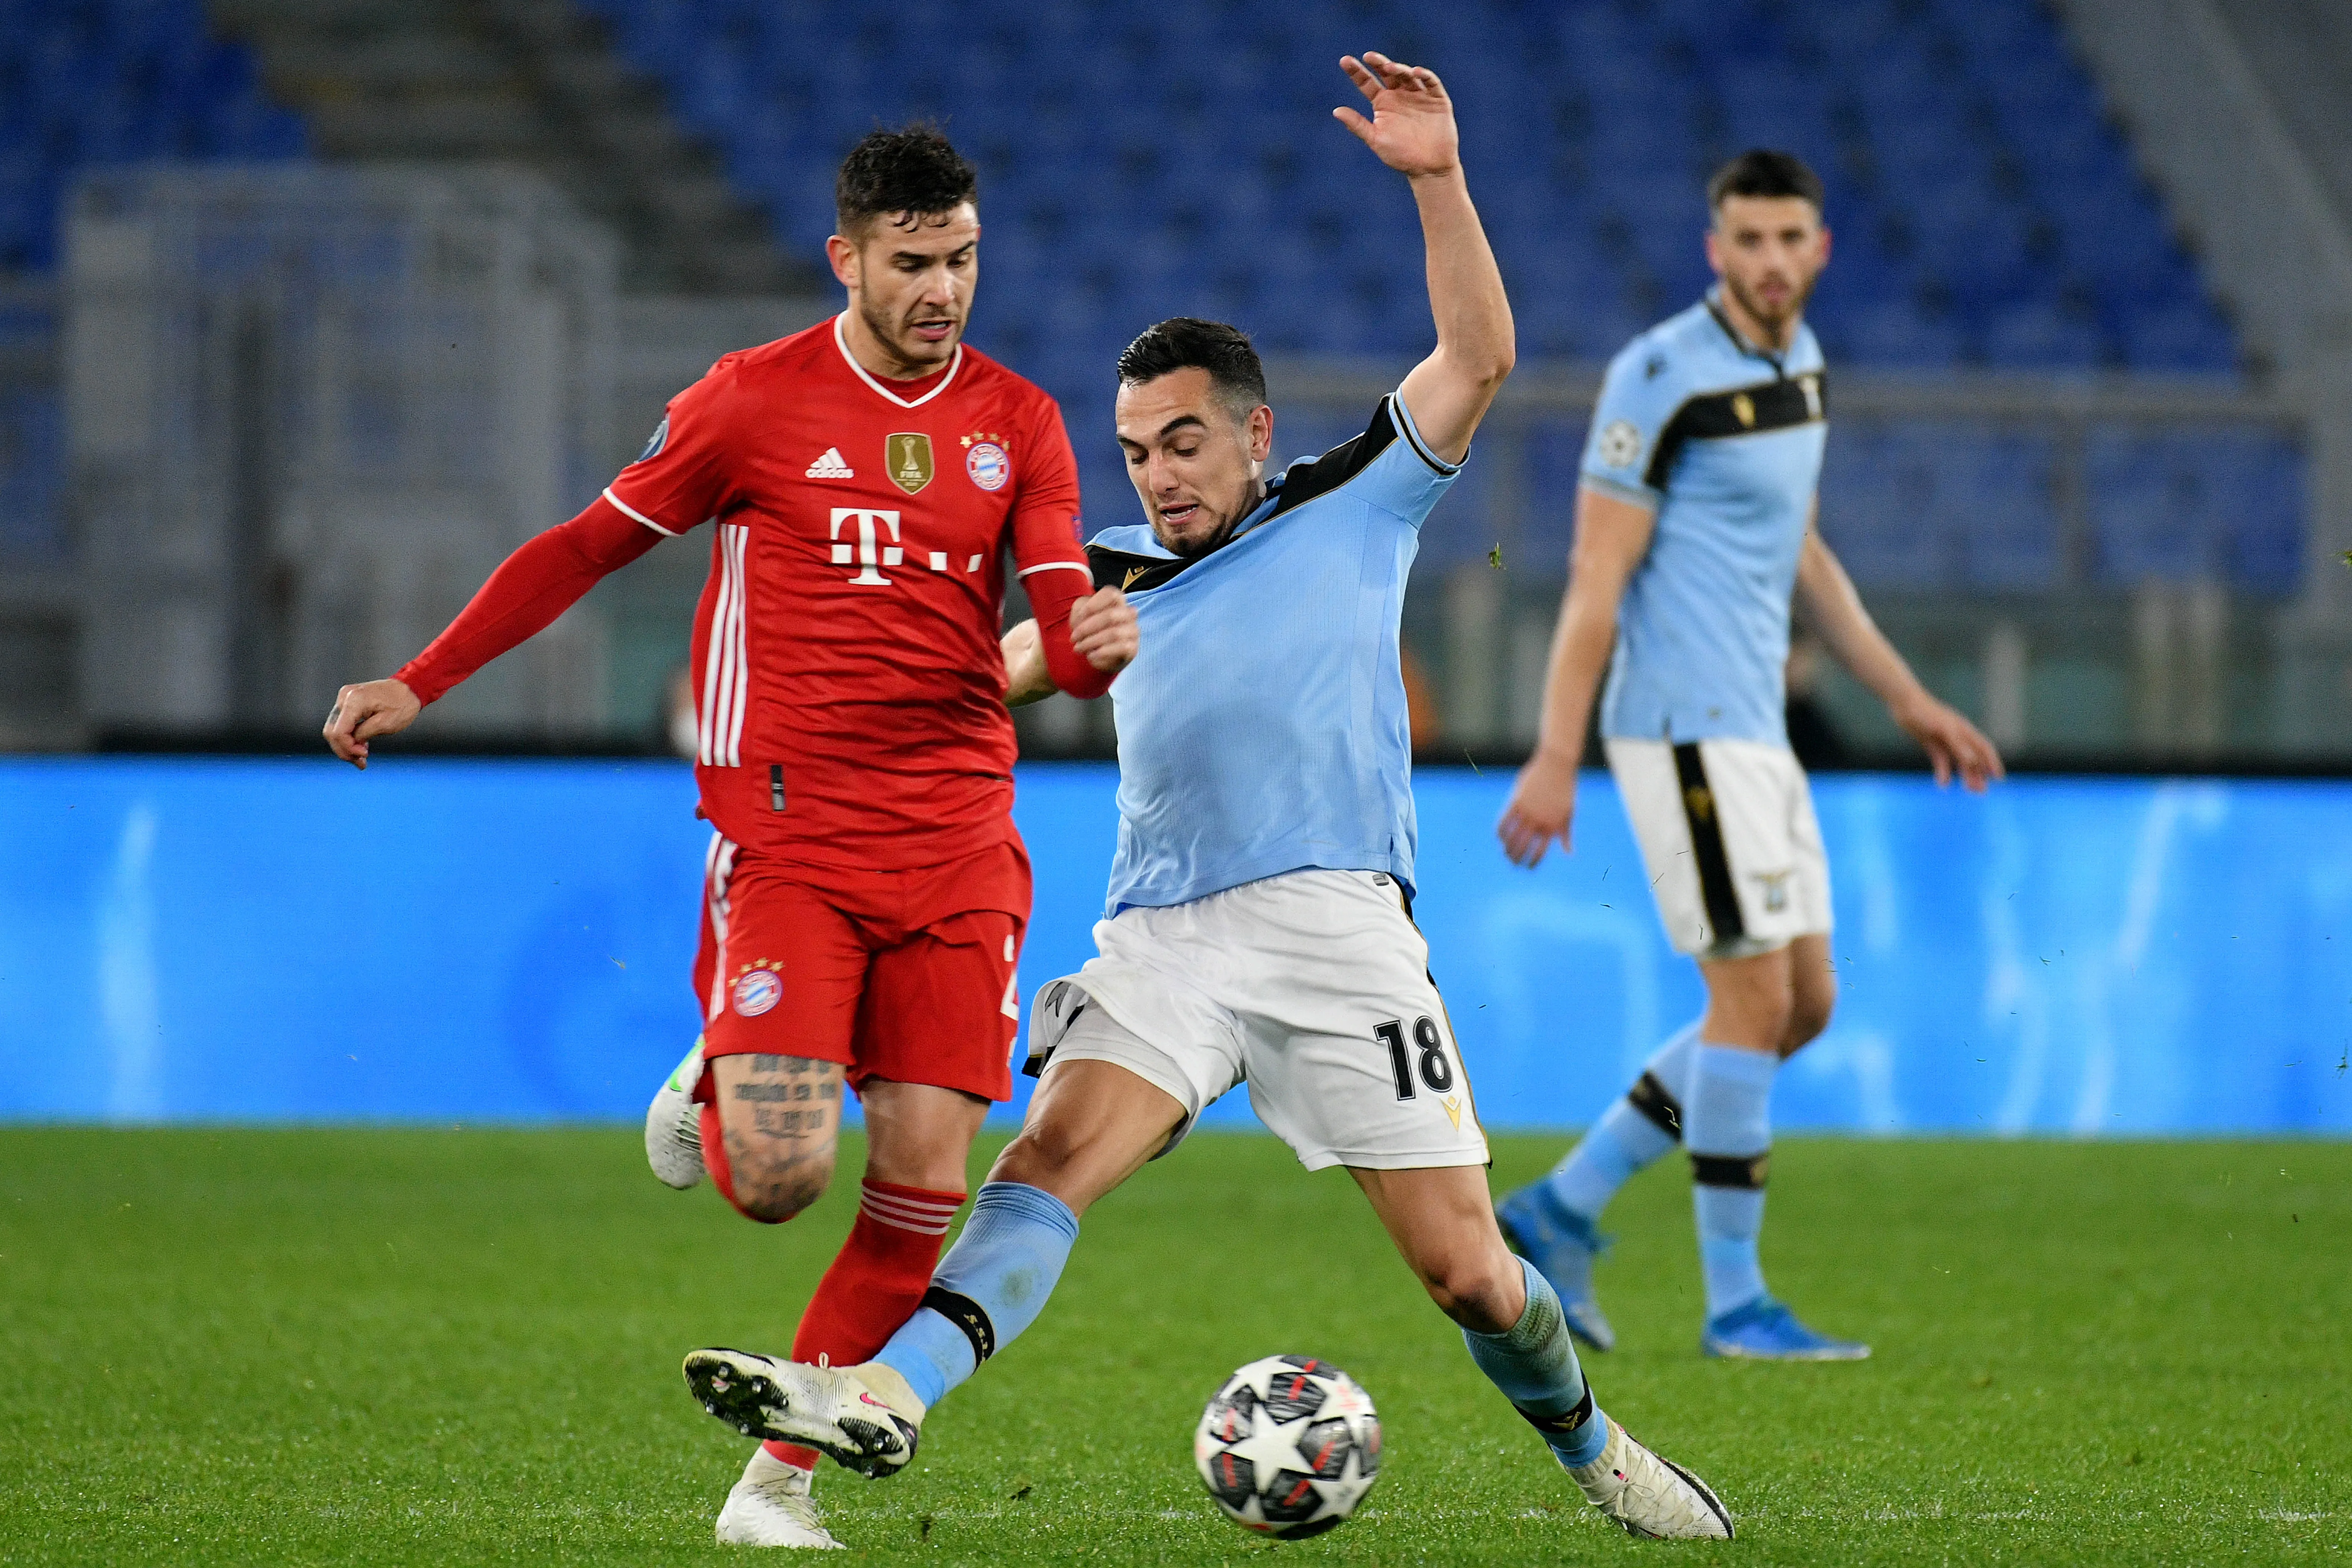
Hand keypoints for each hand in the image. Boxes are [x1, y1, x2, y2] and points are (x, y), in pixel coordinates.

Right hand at [324, 678, 420, 768]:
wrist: (410, 689)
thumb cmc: (402, 704)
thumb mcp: (386, 724)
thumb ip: (364, 734)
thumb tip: (352, 744)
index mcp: (354, 701)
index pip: (338, 731)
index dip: (348, 748)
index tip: (364, 755)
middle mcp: (345, 697)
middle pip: (332, 731)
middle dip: (344, 750)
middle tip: (360, 763)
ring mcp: (345, 698)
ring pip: (335, 728)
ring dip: (346, 746)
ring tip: (362, 758)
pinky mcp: (348, 702)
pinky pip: (342, 723)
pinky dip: (349, 736)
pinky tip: (361, 747)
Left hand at [1069, 586, 1137, 674]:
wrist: (1097, 650)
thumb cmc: (1089, 626)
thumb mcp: (1079, 613)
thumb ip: (1080, 610)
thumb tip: (1083, 621)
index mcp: (1117, 599)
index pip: (1110, 594)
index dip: (1091, 605)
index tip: (1078, 617)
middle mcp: (1129, 613)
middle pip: (1110, 615)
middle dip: (1087, 628)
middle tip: (1073, 637)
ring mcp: (1133, 630)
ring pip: (1114, 634)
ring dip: (1091, 642)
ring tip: (1078, 648)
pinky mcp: (1132, 647)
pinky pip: (1121, 648)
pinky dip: (1102, 652)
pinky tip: (1091, 655)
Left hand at [1333, 52, 1459, 178]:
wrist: (1429, 168)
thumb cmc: (1400, 156)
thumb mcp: (1375, 139)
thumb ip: (1357, 125)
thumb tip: (1335, 111)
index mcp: (1382, 103)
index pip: (1367, 83)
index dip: (1356, 72)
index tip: (1344, 60)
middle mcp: (1399, 95)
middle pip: (1387, 73)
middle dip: (1378, 63)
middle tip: (1368, 56)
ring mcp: (1418, 95)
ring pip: (1407, 75)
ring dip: (1399, 69)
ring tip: (1389, 67)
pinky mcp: (1437, 99)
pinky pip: (1431, 83)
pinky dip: (1424, 76)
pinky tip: (1415, 72)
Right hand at [1497, 749, 1578, 866]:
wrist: (1557, 765)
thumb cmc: (1565, 790)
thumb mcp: (1569, 813)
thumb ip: (1566, 834)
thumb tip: (1569, 853)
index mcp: (1552, 826)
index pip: (1539, 851)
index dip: (1533, 862)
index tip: (1528, 868)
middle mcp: (1538, 820)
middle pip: (1522, 846)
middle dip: (1516, 858)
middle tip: (1513, 863)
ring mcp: (1526, 811)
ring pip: (1511, 836)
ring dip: (1506, 847)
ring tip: (1505, 852)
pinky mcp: (1516, 800)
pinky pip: (1504, 820)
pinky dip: (1500, 831)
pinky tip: (1499, 837)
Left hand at [1893, 692, 2004, 791]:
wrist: (1903, 703)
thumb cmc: (1926, 713)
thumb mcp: (1944, 730)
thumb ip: (1959, 745)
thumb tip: (1973, 762)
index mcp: (1964, 730)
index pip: (1984, 748)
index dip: (1992, 762)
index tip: (1999, 778)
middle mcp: (1957, 736)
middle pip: (1973, 757)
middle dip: (1979, 774)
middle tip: (1981, 791)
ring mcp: (1944, 740)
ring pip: (1958, 761)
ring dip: (1965, 774)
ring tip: (1969, 789)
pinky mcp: (1931, 743)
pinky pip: (1941, 760)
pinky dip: (1943, 771)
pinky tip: (1943, 783)